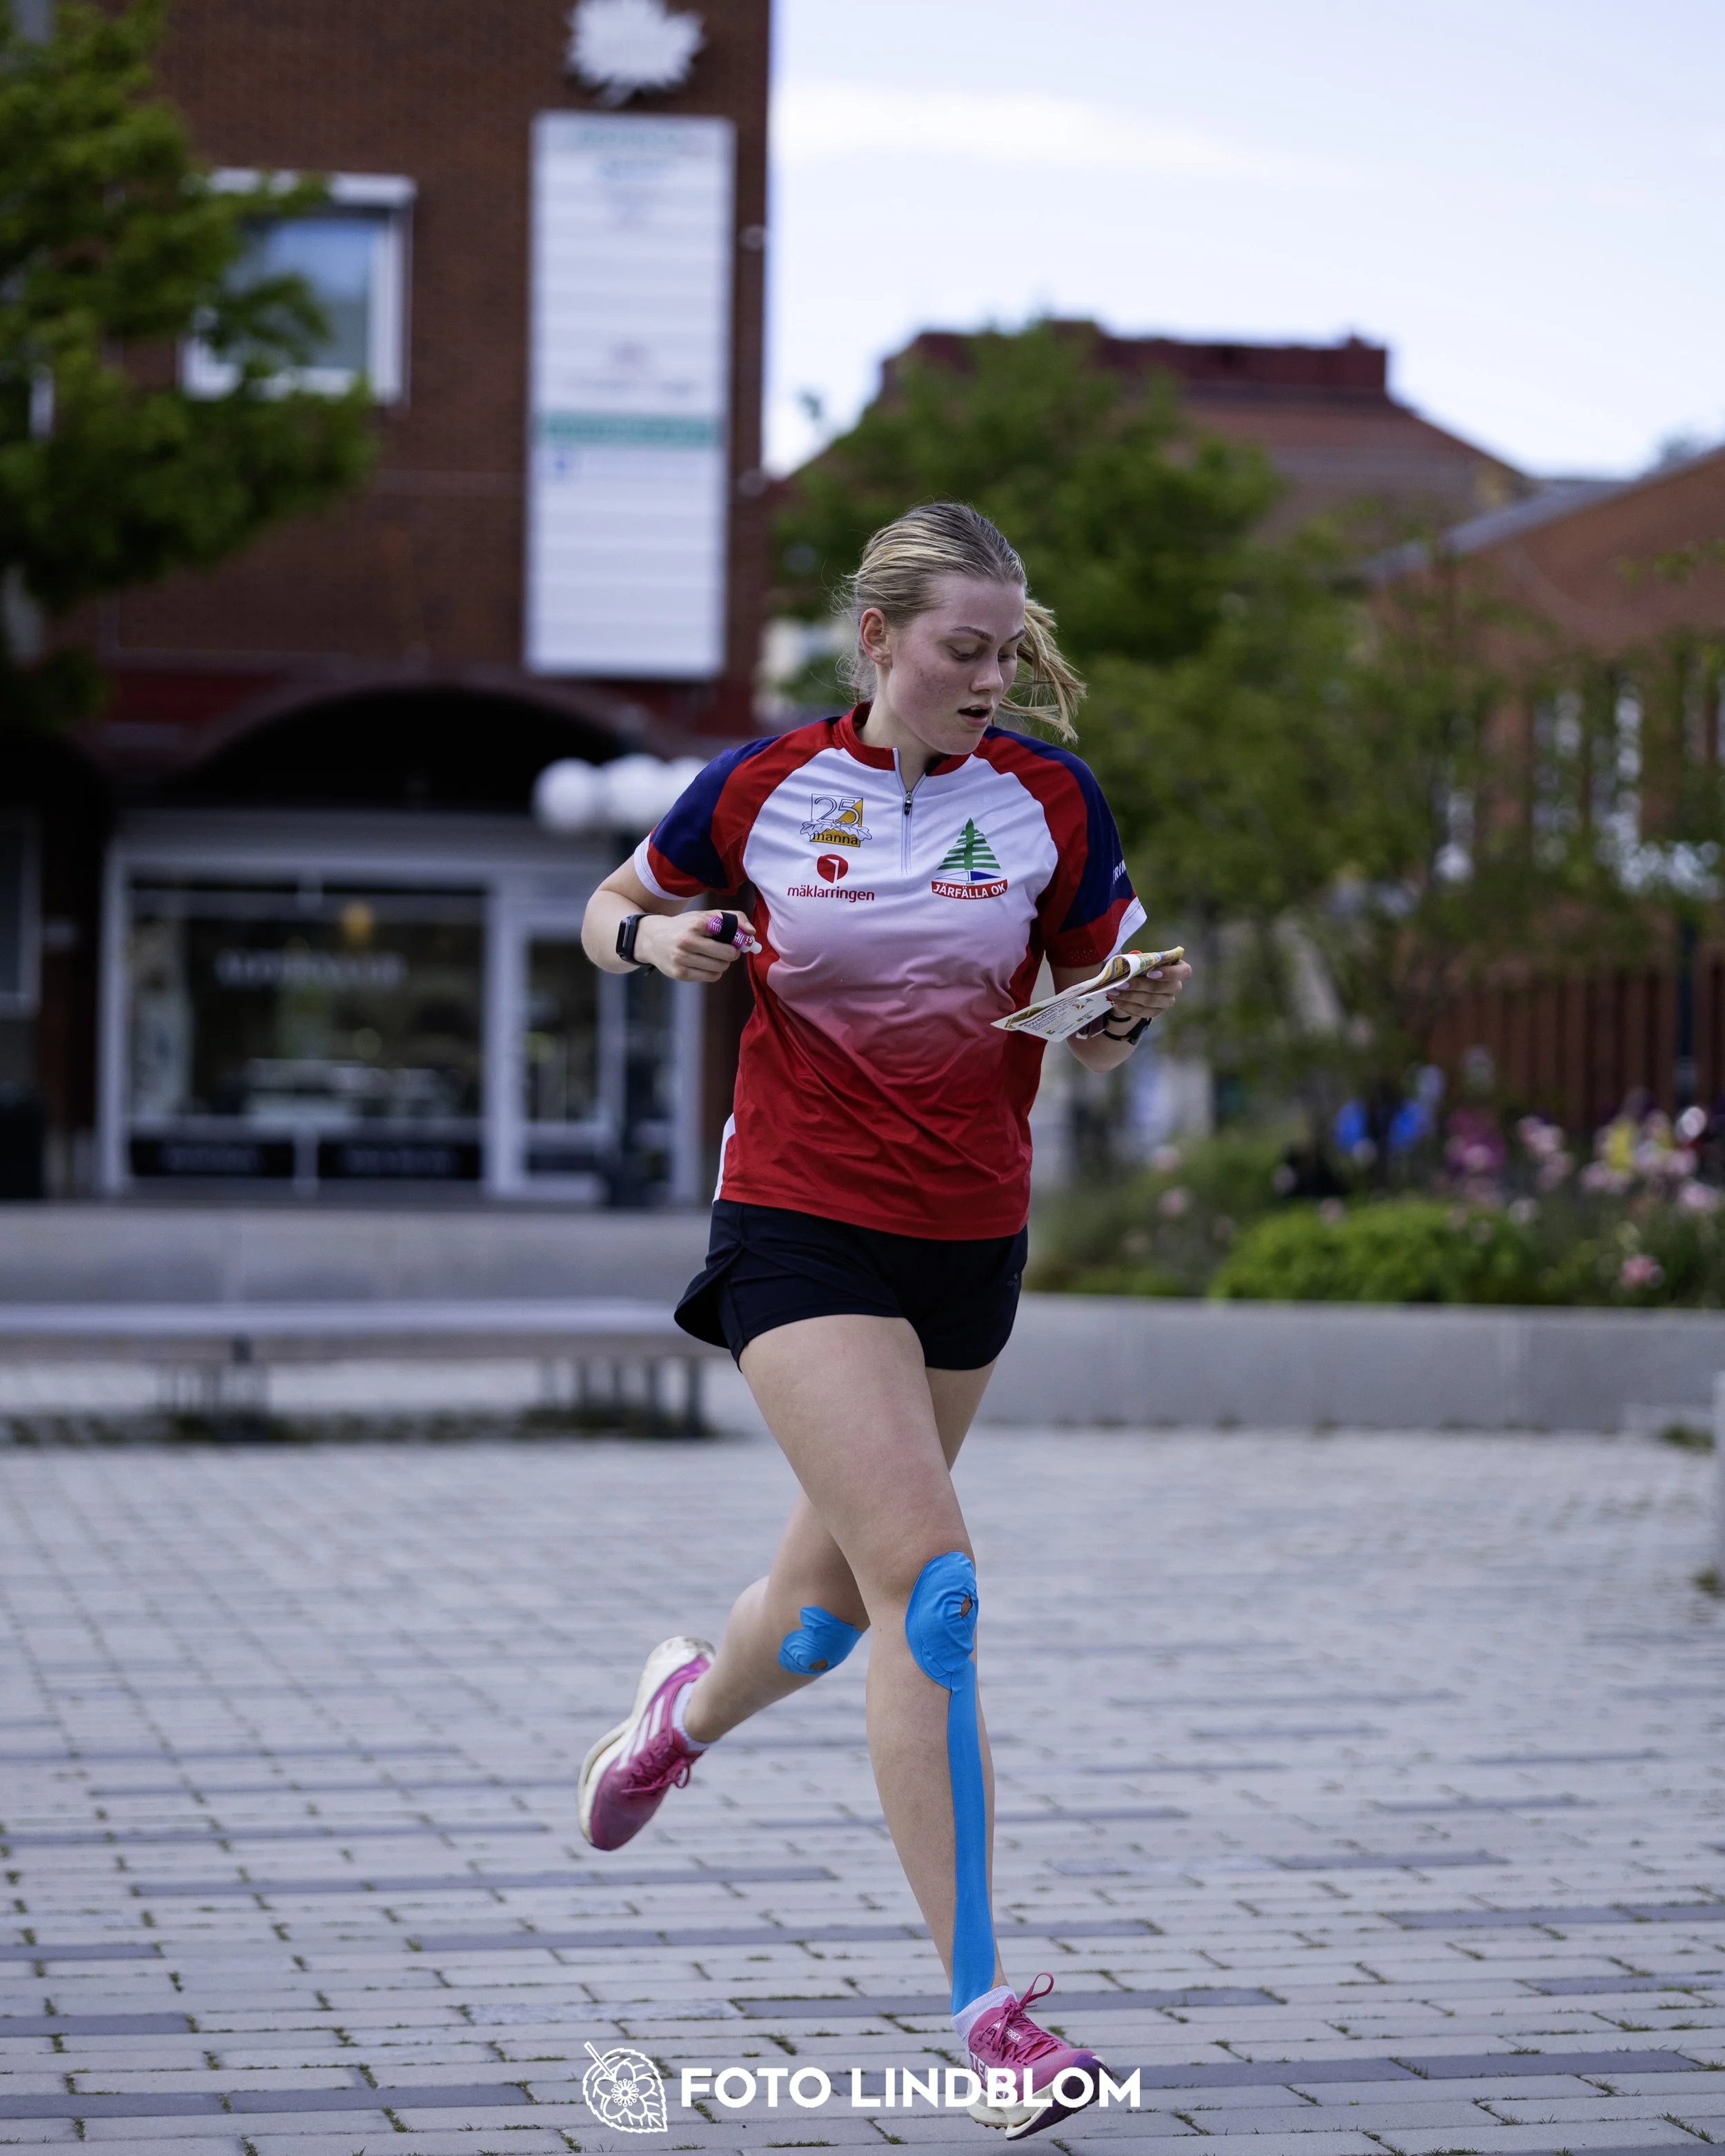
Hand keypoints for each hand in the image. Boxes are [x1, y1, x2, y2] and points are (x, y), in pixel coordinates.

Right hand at [636, 909, 760, 982]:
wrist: (651, 939)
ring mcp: (682, 959)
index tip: (736, 940)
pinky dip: (713, 972)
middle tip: (726, 950)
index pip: (731, 934)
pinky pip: (711, 977)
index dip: (737, 939)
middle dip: (731, 953)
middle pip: (727, 955)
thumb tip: (751, 933)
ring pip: (720, 968)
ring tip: (712, 956)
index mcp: (697, 923)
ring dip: (722, 963)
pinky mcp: (680, 974)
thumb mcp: (704, 916)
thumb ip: (732, 918)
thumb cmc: (684, 926)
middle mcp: (688, 941)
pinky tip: (704, 964)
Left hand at [1104, 957, 1191, 1032]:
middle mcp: (1175, 986)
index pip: (1184, 972)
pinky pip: (1142, 1012)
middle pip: (1162, 988)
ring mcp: (1167, 1001)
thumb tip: (1125, 963)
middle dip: (1139, 985)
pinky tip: (1117, 999)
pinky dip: (1127, 1005)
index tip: (1150, 973)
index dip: (1170, 973)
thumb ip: (1138, 960)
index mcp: (1178, 968)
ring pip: (1150, 1001)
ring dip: (1130, 996)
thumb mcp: (1140, 959)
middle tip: (1121, 983)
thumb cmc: (1140, 967)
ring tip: (1114, 991)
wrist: (1135, 983)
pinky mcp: (1156, 1012)